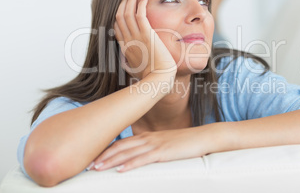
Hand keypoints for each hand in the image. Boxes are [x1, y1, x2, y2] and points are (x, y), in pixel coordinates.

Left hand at [90, 126, 213, 171]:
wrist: (204, 137)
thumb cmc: (186, 142)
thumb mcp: (166, 144)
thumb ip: (152, 149)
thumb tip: (141, 157)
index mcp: (148, 136)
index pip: (123, 143)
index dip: (107, 150)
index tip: (94, 159)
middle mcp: (149, 138)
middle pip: (121, 146)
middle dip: (103, 156)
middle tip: (88, 166)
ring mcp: (156, 144)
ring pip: (128, 153)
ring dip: (111, 161)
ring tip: (97, 168)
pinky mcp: (164, 152)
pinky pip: (143, 159)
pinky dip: (130, 164)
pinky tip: (120, 170)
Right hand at [114, 0, 176, 78]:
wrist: (159, 80)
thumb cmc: (153, 77)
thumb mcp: (137, 69)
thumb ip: (131, 63)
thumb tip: (128, 62)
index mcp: (125, 48)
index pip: (116, 26)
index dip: (119, 13)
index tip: (124, 4)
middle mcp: (127, 41)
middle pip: (119, 16)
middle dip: (123, 1)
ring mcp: (136, 37)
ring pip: (127, 13)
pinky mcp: (146, 35)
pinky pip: (139, 15)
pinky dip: (140, 4)